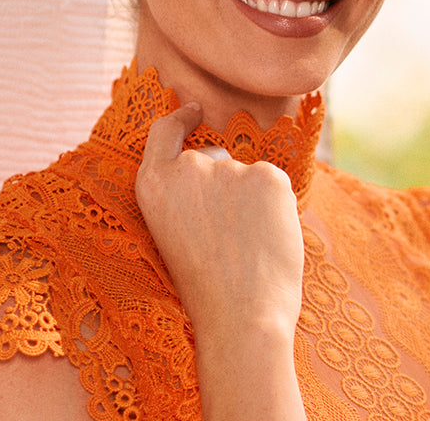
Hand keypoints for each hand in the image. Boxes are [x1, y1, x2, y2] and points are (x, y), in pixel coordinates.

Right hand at [135, 102, 304, 339]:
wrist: (241, 319)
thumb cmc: (206, 290)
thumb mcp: (173, 233)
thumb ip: (186, 194)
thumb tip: (224, 169)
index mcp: (154, 183)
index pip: (164, 132)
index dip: (180, 118)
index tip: (194, 110)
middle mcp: (188, 166)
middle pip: (213, 157)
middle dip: (224, 185)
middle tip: (229, 236)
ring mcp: (230, 167)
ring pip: (247, 176)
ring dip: (251, 202)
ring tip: (247, 248)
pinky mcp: (268, 175)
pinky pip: (274, 185)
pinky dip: (275, 209)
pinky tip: (268, 240)